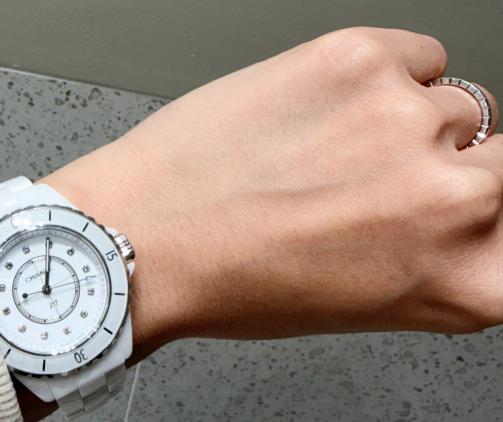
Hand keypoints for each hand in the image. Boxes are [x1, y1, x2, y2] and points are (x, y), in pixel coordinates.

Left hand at [40, 28, 500, 359]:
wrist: (145, 234)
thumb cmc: (234, 280)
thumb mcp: (365, 302)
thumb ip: (438, 261)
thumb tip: (470, 221)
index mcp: (464, 280)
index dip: (495, 213)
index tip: (474, 204)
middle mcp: (453, 199)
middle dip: (456, 167)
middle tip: (385, 180)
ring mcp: (407, 122)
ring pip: (452, 105)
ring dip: (401, 124)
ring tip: (326, 150)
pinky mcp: (359, 60)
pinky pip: (416, 55)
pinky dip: (380, 77)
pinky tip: (323, 110)